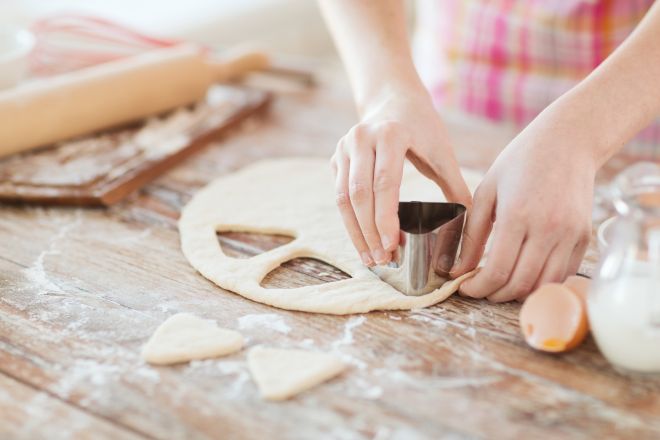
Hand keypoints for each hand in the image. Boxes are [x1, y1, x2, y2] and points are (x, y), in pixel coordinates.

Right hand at [331, 91, 471, 265]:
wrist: (392, 99)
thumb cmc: (422, 127)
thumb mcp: (443, 152)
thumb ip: (456, 187)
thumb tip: (471, 227)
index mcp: (390, 135)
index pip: (384, 182)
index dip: (385, 217)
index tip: (391, 245)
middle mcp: (361, 139)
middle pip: (359, 194)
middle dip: (369, 232)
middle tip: (383, 259)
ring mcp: (344, 148)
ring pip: (343, 199)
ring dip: (355, 232)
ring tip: (371, 258)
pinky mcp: (336, 159)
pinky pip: (338, 196)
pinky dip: (350, 222)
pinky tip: (363, 242)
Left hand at [451, 115, 595, 301]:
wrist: (569, 141)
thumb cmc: (521, 162)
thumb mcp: (486, 192)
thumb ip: (472, 234)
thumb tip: (458, 269)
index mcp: (518, 215)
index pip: (496, 271)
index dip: (477, 288)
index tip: (465, 288)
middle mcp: (548, 229)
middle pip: (519, 284)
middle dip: (494, 294)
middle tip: (480, 288)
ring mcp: (570, 235)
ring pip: (543, 285)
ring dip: (518, 293)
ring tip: (500, 284)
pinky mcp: (584, 237)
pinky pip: (563, 274)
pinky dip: (541, 282)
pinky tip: (524, 272)